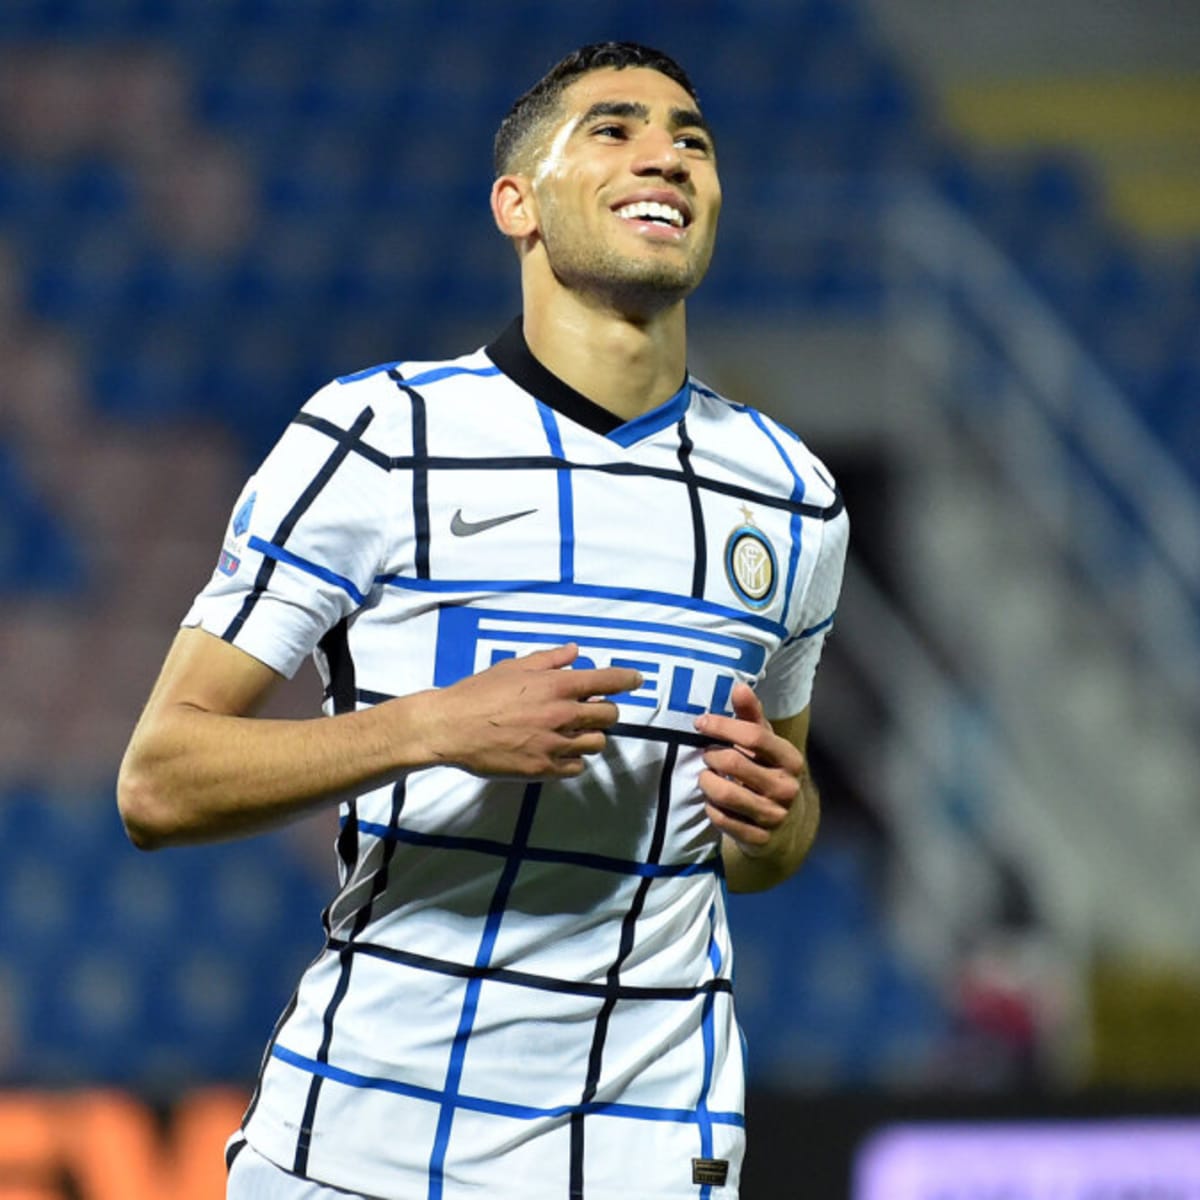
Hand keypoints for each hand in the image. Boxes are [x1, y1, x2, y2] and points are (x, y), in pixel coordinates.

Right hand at [424, 643, 640, 779]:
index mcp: (556, 685)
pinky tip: (560, 752)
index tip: (637, 680)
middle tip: (592, 709)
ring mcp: (554, 745)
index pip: (607, 681)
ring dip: (591, 735)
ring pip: (597, 743)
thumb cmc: (479, 692)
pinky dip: (574, 759)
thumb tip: (575, 652)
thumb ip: (549, 659)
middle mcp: (561, 715)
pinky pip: (577, 767)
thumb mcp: (514, 666)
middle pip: (609, 716)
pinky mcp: (543, 769)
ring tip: (574, 732)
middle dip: (605, 711)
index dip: (627, 680)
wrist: (451, 727)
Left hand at [694, 682, 807, 860]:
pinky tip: (714, 802)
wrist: (788, 826)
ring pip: (722, 792)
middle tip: (706, 755)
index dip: (722, 726)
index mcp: (790, 759)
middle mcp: (786, 787)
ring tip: (707, 777)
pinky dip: (711, 807)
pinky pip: (720, 818)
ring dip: (706, 781)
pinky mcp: (758, 838)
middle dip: (710, 756)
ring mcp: (774, 815)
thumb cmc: (770, 773)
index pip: (754, 736)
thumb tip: (739, 687)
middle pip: (732, 762)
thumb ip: (752, 716)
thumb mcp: (767, 745)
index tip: (700, 722)